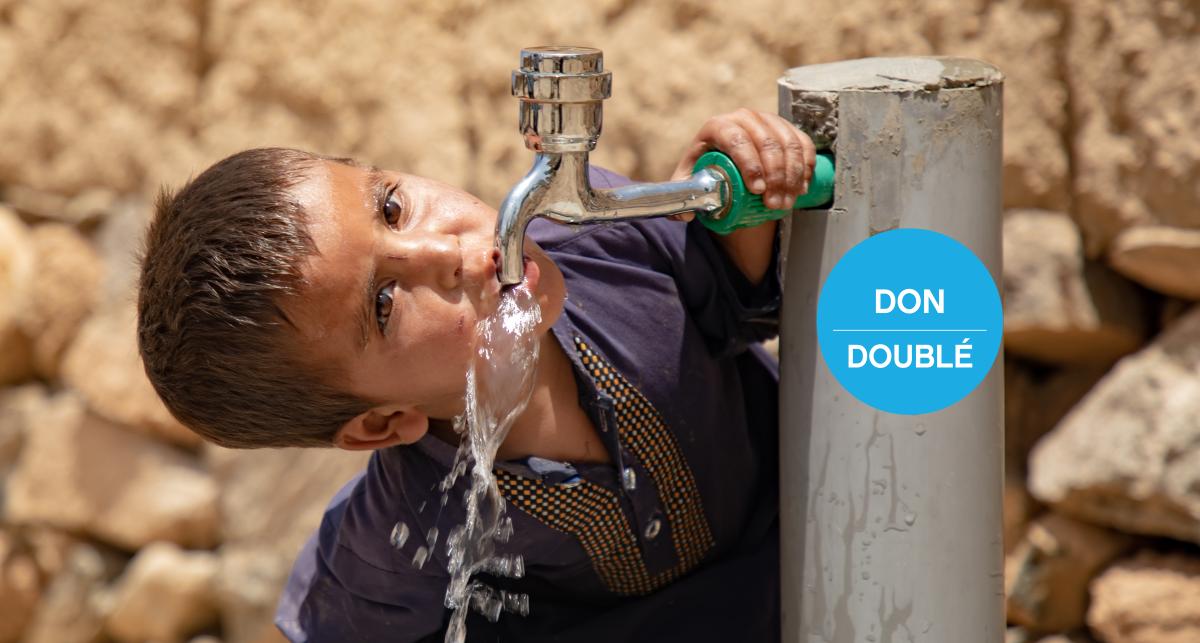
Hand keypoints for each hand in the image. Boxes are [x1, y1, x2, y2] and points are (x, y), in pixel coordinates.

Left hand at [670, 109, 816, 220]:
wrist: (725, 158)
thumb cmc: (705, 169)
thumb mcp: (689, 182)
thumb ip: (682, 197)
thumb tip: (686, 215)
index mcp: (717, 126)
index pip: (737, 140)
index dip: (750, 165)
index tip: (757, 191)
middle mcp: (743, 117)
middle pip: (767, 143)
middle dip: (775, 176)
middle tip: (775, 204)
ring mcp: (767, 119)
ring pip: (788, 143)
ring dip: (792, 175)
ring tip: (787, 202)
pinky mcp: (785, 127)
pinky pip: (801, 143)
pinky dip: (805, 166)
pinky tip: (801, 187)